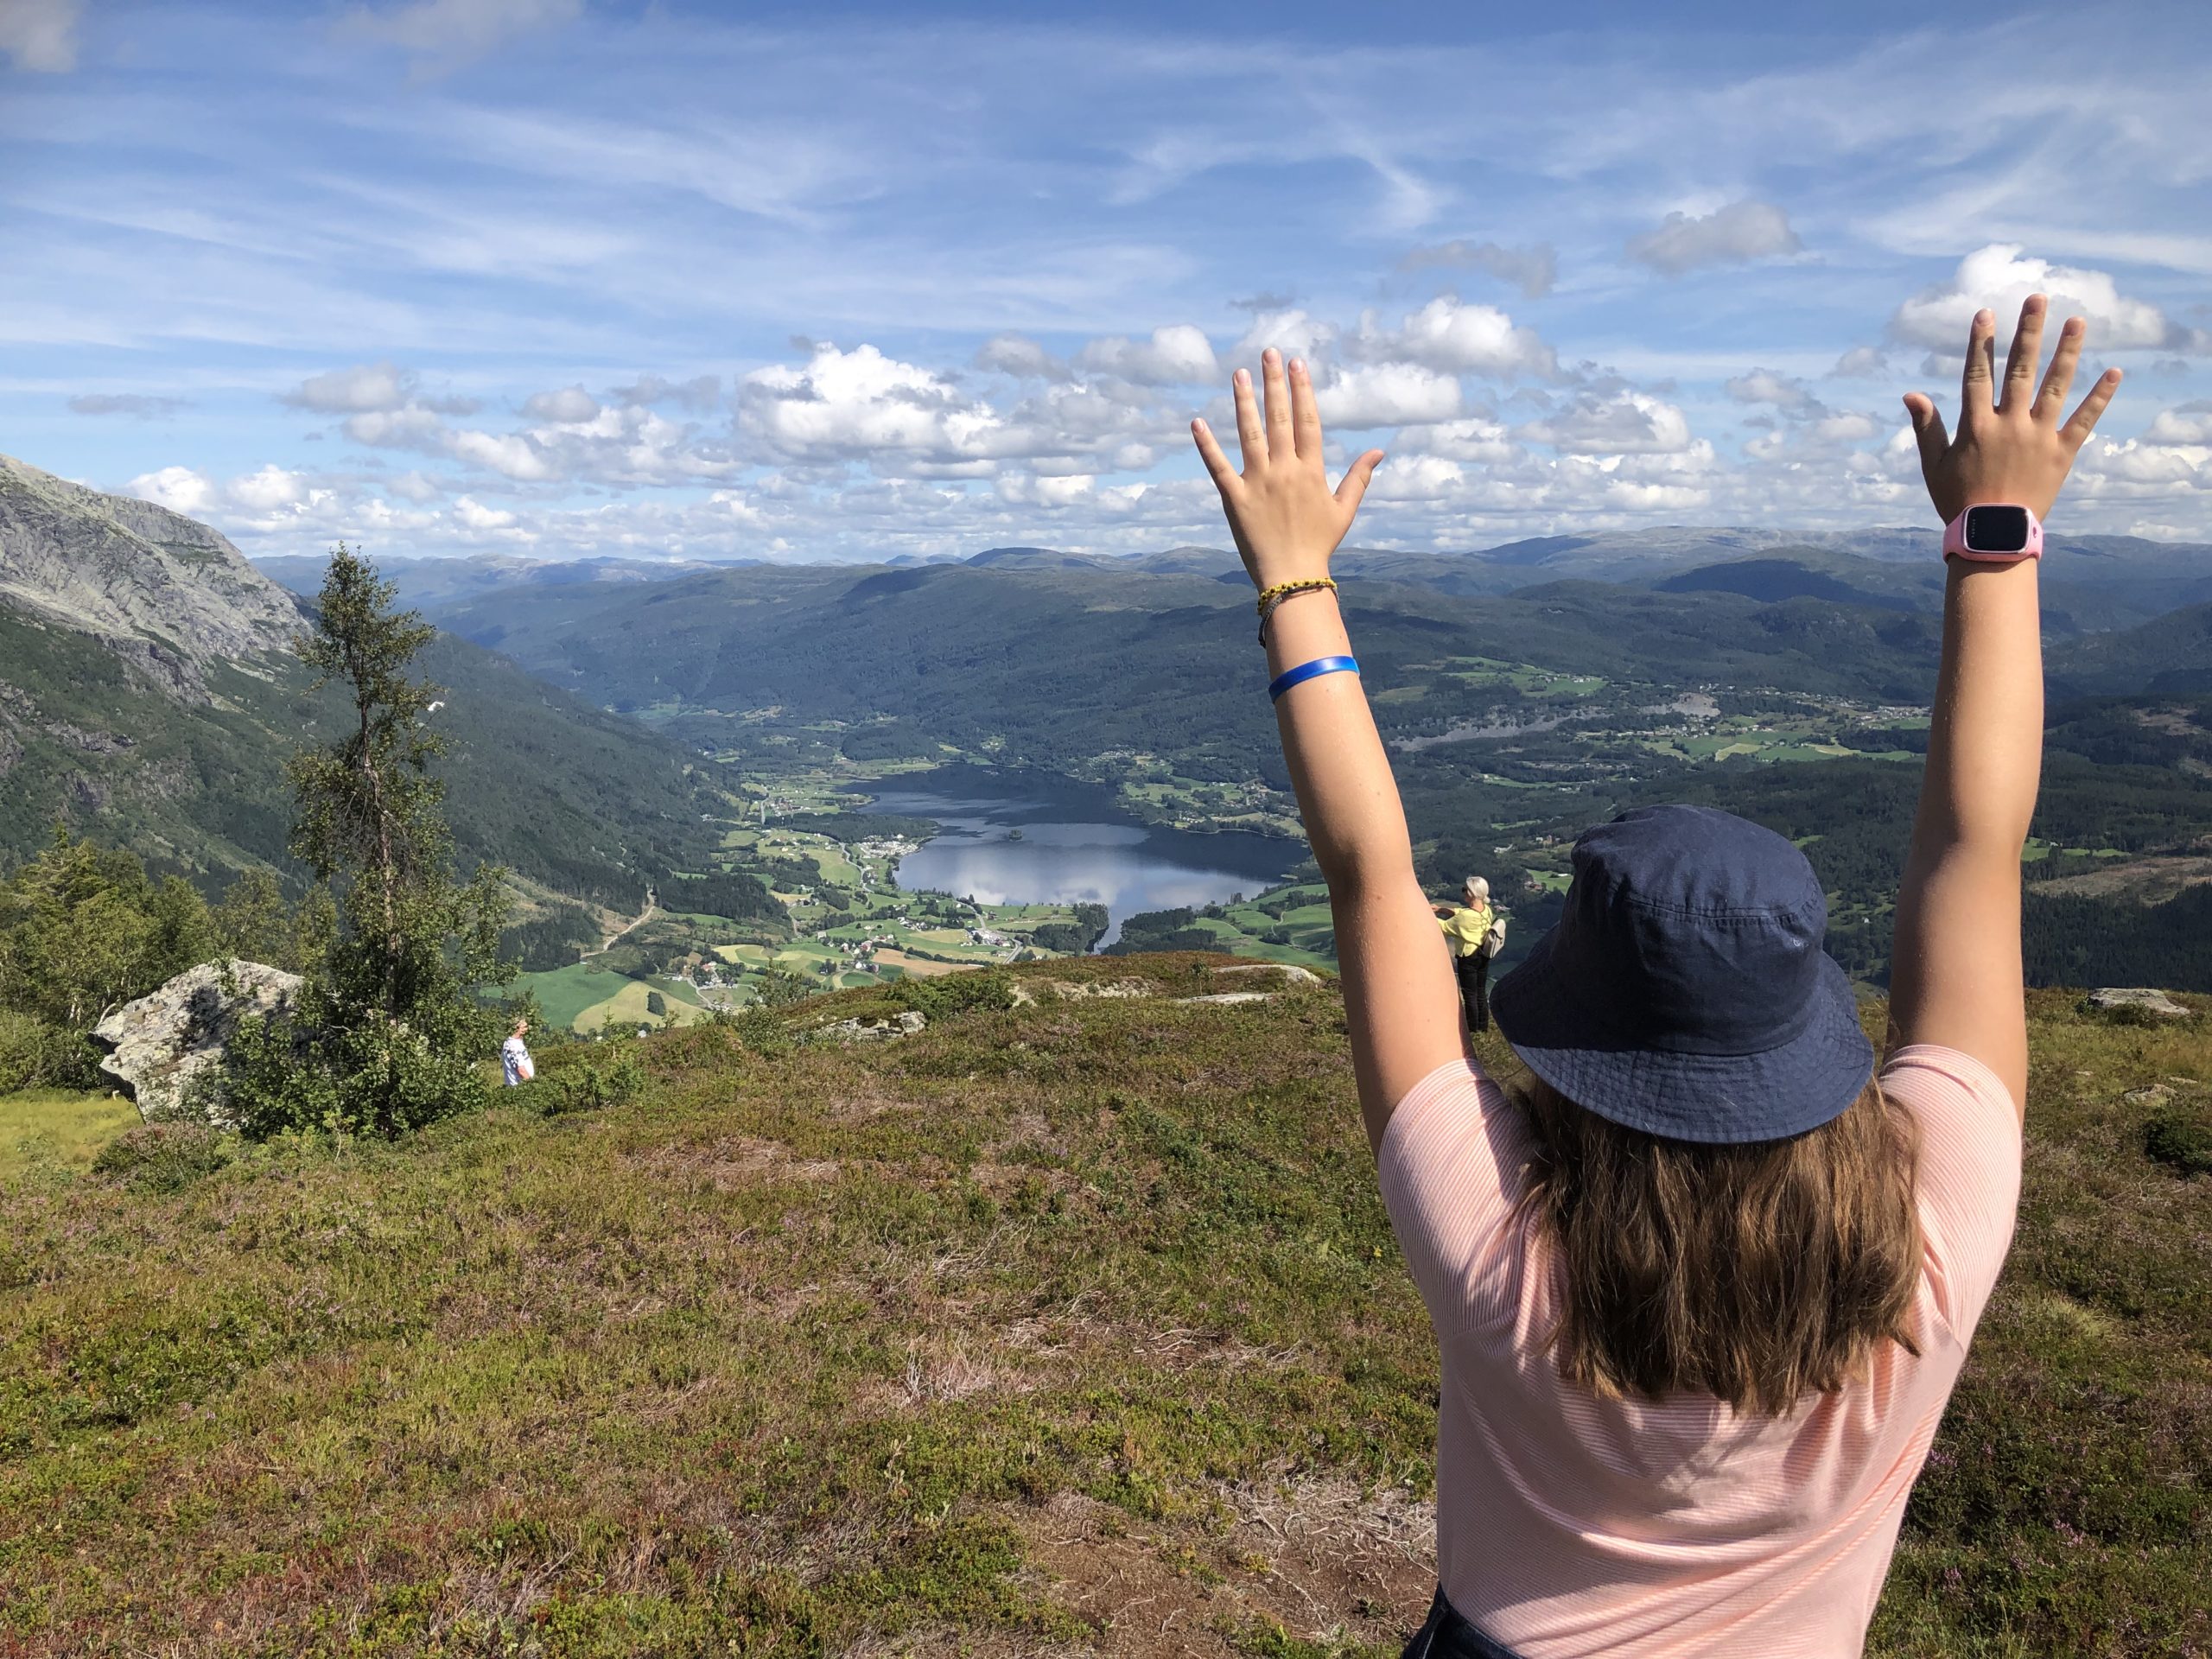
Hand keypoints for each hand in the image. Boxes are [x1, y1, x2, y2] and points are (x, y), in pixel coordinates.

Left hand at [1193, 348, 1383, 590]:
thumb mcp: (1344, 510)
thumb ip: (1359, 477)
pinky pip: (1218, 467)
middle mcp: (1285, 470)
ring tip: (1238, 374)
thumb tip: (1379, 450)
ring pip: (1249, 434)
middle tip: (1268, 353)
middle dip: (1274, 383)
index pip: (1307, 420)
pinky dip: (1207, 445)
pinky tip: (1197, 422)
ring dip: (1243, 402)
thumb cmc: (1320, 544)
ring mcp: (1258, 483)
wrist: (1292, 578)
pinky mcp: (1234, 499)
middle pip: (1279, 418)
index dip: (1302, 390)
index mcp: (1311, 471)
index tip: (1297, 364)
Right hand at [1903, 294, 2120, 525]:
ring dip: (2067, 351)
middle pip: (2020, 369)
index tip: (1986, 313)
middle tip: (2038, 298)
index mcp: (1976, 426)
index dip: (1981, 342)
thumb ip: (1926, 427)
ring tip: (2077, 321)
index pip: (1977, 375)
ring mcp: (2038, 437)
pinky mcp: (2062, 453)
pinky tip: (2114, 372)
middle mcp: (2009, 424)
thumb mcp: (1934, 466)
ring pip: (2055, 386)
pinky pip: (2084, 420)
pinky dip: (2099, 397)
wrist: (1993, 536)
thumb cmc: (1959, 502)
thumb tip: (1911, 394)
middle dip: (2028, 332)